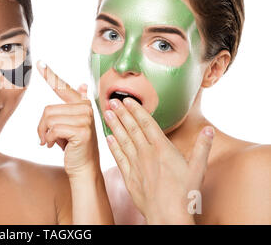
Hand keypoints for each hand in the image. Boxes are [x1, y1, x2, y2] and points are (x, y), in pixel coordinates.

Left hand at [37, 61, 99, 177]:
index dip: (50, 75)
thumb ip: (73, 105)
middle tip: (46, 137)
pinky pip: (53, 129)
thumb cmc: (73, 146)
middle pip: (48, 109)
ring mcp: (86, 118)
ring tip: (50, 141)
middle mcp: (86, 107)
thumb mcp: (70, 124)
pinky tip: (54, 145)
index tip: (40, 63)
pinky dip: (49, 139)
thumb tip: (83, 85)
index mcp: (82, 103)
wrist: (83, 167)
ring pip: (49, 119)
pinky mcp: (82, 130)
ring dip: (44, 133)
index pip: (62, 87)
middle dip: (42, 126)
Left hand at [104, 97, 213, 223]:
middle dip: (122, 114)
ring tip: (107, 114)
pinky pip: (119, 158)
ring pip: (123, 140)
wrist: (168, 216)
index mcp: (163, 148)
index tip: (127, 100)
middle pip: (132, 129)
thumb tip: (209, 130)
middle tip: (112, 101)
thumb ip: (202, 147)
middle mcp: (147, 153)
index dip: (136, 110)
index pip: (146, 123)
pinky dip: (113, 147)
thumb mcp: (198, 169)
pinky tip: (108, 138)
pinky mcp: (129, 177)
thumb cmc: (184, 194)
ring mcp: (136, 165)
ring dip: (114, 126)